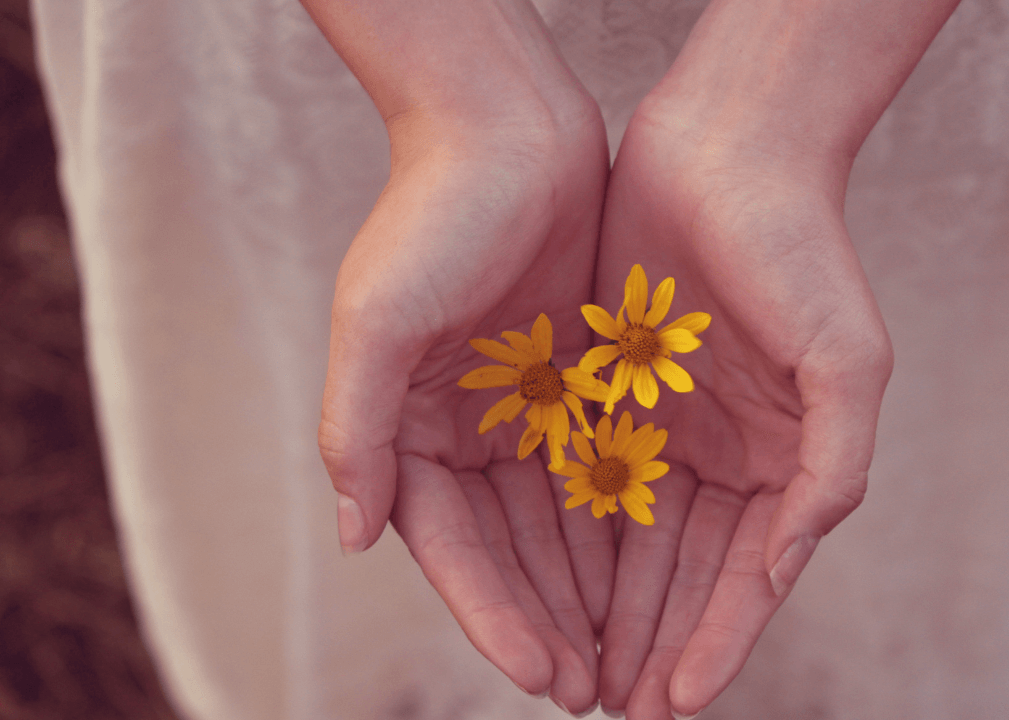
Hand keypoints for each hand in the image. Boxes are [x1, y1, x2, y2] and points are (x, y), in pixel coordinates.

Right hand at [310, 2, 615, 711]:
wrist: (507, 128)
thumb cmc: (433, 216)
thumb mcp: (378, 320)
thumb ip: (359, 430)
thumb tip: (354, 537)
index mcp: (409, 431)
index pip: (455, 550)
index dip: (496, 616)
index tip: (546, 675)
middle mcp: (466, 433)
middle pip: (512, 553)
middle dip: (553, 623)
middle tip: (601, 694)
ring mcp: (525, 412)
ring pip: (562, 525)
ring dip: (592, 591)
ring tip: (633, 657)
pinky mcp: (579, 385)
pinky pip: (604, 471)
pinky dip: (623, 525)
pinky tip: (654, 573)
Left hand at [590, 96, 893, 718]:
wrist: (727, 146)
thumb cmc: (800, 248)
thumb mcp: (847, 360)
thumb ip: (831, 469)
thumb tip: (784, 566)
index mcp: (786, 458)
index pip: (748, 572)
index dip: (717, 638)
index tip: (680, 700)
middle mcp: (726, 453)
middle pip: (685, 570)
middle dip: (655, 640)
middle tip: (619, 709)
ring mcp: (667, 425)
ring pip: (631, 537)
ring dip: (611, 606)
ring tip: (580, 674)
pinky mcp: (611, 390)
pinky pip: (585, 474)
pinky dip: (572, 533)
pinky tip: (549, 583)